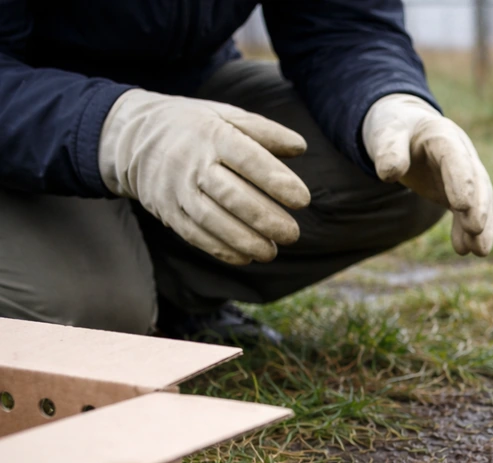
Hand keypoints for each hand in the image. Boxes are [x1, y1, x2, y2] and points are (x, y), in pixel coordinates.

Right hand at [99, 89, 310, 265]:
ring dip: (245, 240)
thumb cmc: (194, 127)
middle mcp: (192, 163)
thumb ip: (263, 131)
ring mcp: (176, 189)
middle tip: (292, 234)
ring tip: (271, 251)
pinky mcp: (167, 211)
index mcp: (212, 135)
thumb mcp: (225, 116)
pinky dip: (221, 249)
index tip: (302, 200)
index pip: (248, 158)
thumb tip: (300, 147)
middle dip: (265, 218)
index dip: (276, 180)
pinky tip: (245, 257)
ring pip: (212, 220)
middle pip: (231, 195)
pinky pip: (195, 235)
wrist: (132, 137)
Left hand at [362, 94, 492, 256]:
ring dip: (481, 225)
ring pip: (479, 199)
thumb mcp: (386, 132)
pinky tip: (465, 250)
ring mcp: (463, 173)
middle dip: (477, 205)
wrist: (405, 129)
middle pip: (475, 180)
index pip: (455, 157)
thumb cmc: (394, 129)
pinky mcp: (459, 191)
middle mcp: (460, 153)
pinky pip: (468, 211)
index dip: (460, 180)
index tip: (461, 205)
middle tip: (475, 229)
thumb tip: (389, 174)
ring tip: (479, 251)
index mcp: (442, 135)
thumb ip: (388, 149)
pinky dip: (467, 231)